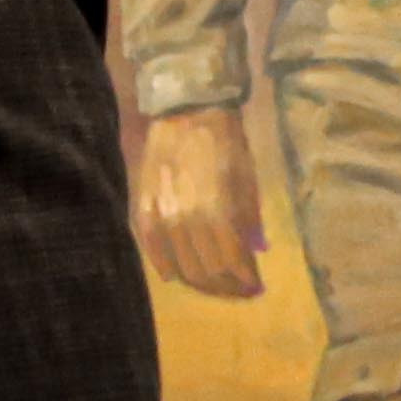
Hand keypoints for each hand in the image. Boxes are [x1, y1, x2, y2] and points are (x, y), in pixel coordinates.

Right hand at [132, 103, 268, 296]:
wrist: (187, 111)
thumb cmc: (225, 143)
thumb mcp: (247, 180)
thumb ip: (249, 219)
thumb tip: (255, 252)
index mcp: (218, 211)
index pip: (232, 264)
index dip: (246, 282)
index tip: (256, 288)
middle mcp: (187, 219)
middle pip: (207, 272)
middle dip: (226, 287)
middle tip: (238, 290)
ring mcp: (162, 215)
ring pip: (181, 267)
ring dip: (201, 283)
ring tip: (215, 285)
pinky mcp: (143, 208)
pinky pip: (152, 249)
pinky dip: (166, 266)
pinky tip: (178, 274)